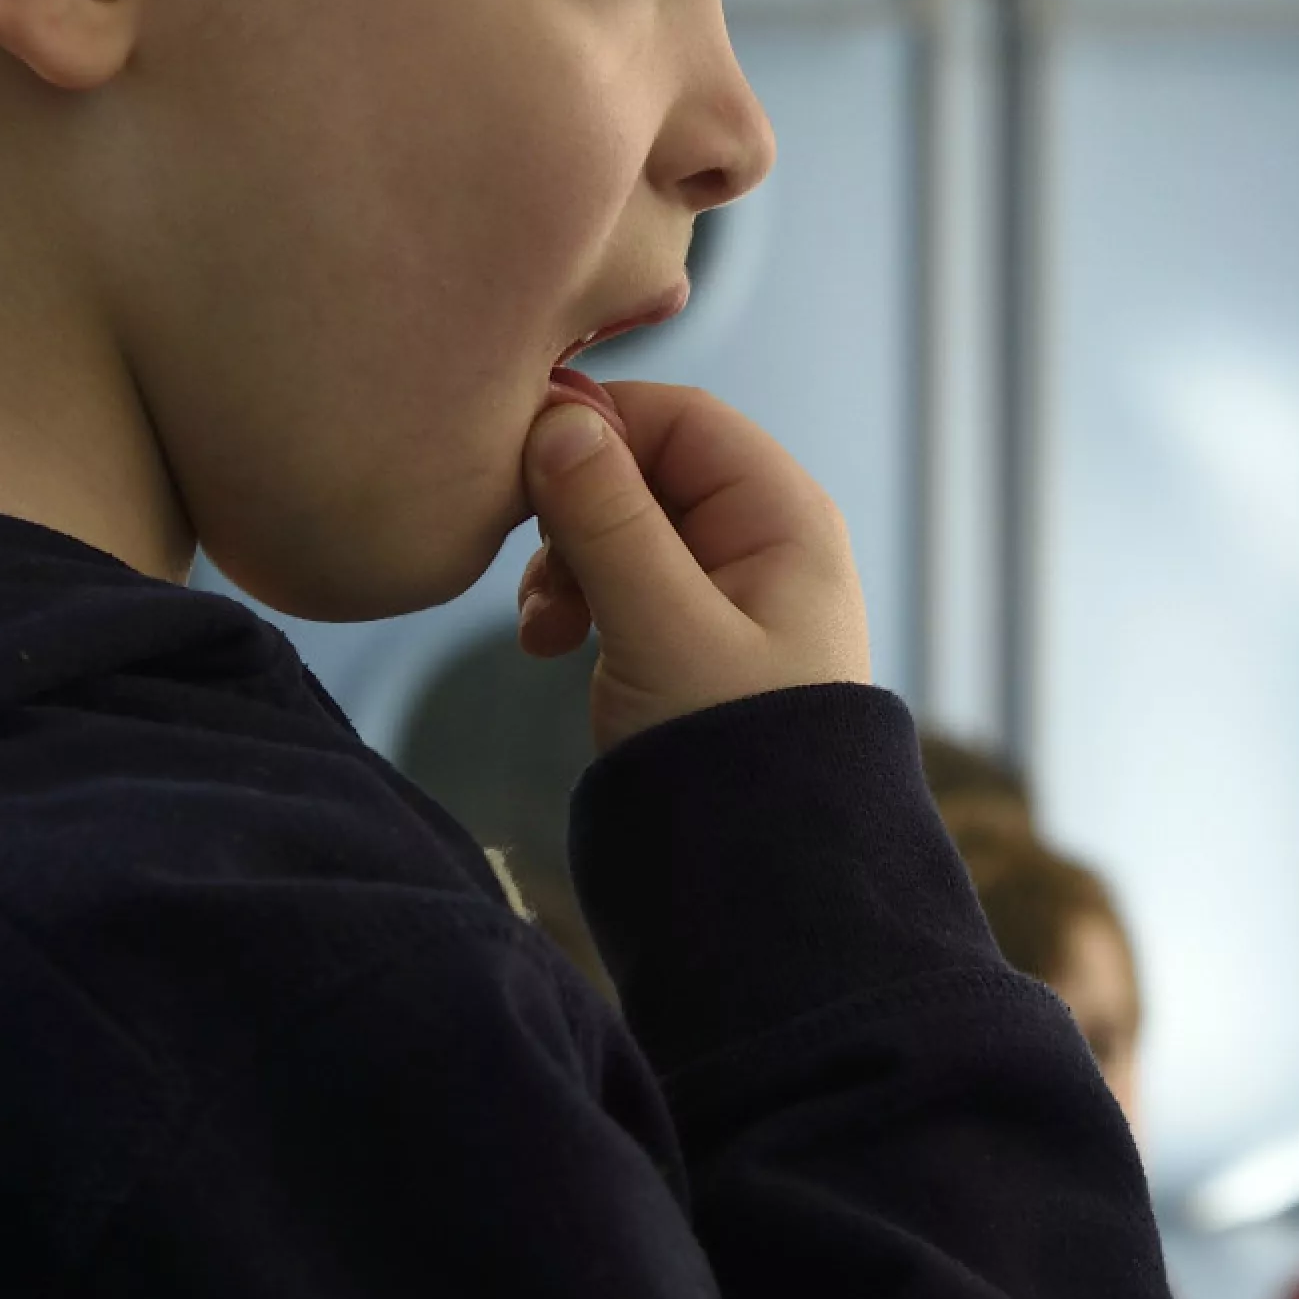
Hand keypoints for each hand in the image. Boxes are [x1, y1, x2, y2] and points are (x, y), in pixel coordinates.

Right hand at [515, 381, 872, 751]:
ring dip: (564, 561)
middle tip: (536, 572)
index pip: (678, 418)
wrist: (764, 880)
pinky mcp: (684, 633)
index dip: (596, 426)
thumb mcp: (664, 629)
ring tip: (543, 628)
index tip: (518, 465)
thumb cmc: (738, 753)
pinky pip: (618, 579)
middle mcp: (758, 538)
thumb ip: (609, 521)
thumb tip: (557, 418)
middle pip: (642, 468)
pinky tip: (547, 644)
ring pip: (619, 526)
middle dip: (573, 509)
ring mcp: (721, 588)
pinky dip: (574, 599)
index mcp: (781, 516)